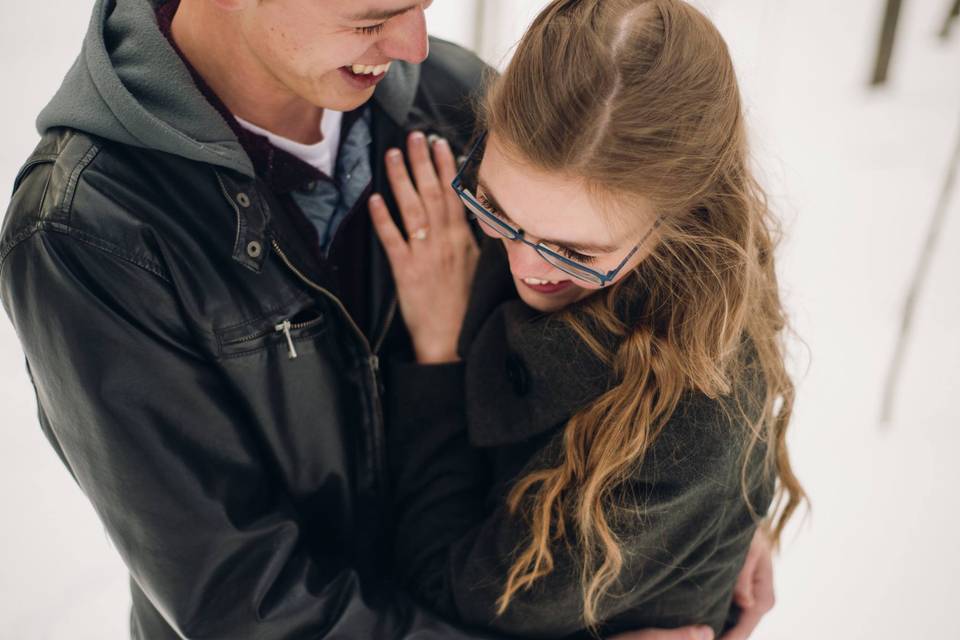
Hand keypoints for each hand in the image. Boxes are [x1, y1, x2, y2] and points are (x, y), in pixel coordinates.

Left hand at [370, 131, 478, 363]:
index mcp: (464, 240)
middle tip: (414, 136)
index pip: (455, 195)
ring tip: (393, 154)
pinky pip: (393, 240)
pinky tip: (375, 198)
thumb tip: (466, 214)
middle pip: (433, 194)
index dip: (446, 167)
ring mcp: (424, 255)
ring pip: (412, 209)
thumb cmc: (464, 307)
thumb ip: (469, 239)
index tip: (439, 143)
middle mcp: (445, 242)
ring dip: (402, 179)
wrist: (451, 340)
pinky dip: (384, 218)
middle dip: (423, 162)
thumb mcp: (476, 268)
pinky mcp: (406, 271)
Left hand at [610, 529, 774, 639]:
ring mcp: (746, 599)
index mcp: (763, 593)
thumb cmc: (745, 530)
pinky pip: (725, 614)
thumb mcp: (748, 547)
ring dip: (717, 630)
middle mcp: (757, 600)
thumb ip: (744, 574)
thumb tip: (746, 603)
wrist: (738, 518)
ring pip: (732, 624)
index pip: (748, 623)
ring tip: (694, 635)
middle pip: (740, 629)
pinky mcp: (735, 595)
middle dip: (723, 636)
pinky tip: (696, 623)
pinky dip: (714, 620)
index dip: (732, 637)